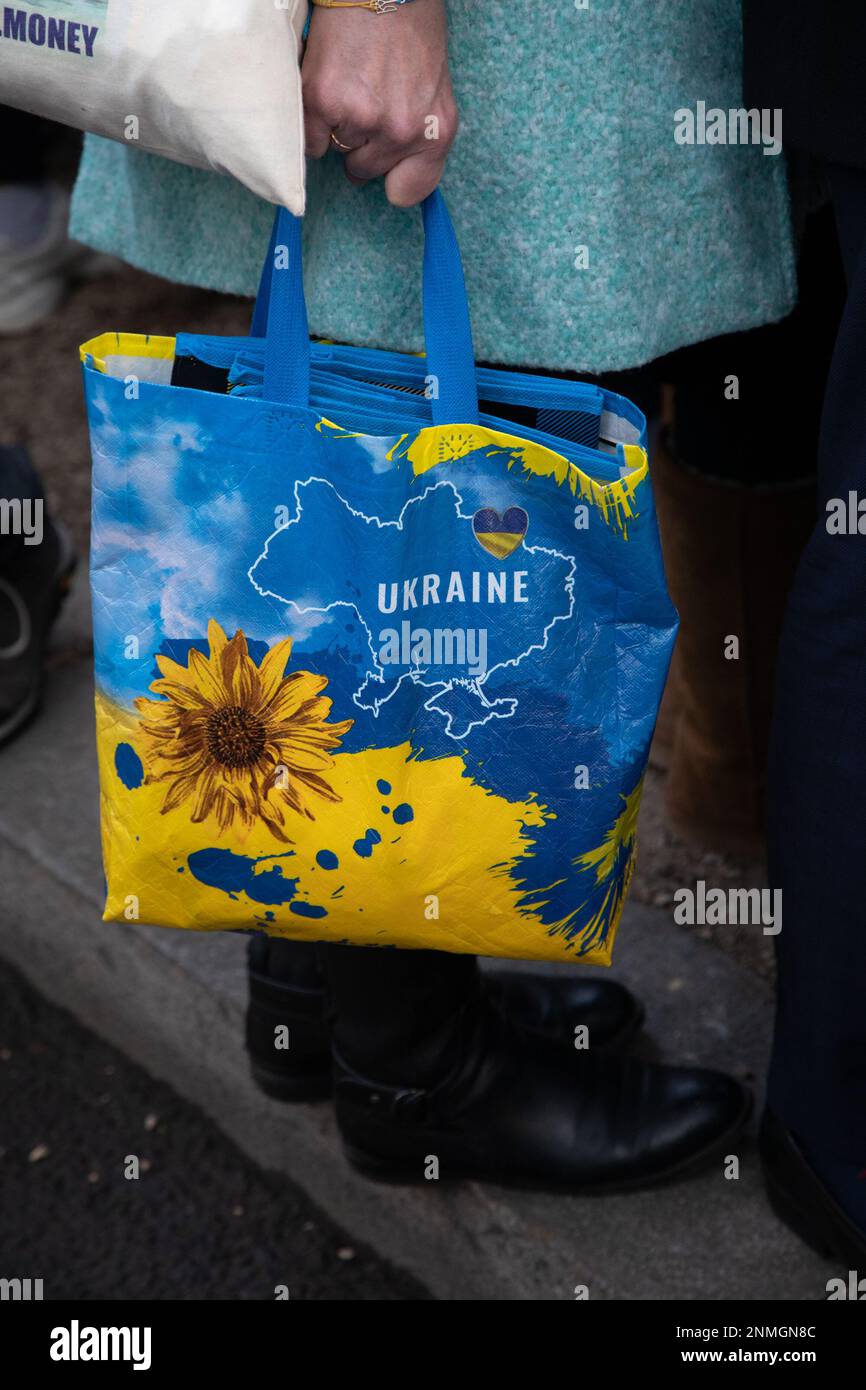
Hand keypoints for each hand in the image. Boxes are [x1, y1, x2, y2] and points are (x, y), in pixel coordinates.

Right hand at [302, 0, 457, 206]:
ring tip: (349, 84)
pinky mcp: (322, 101)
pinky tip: (327, 85)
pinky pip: (309, 138)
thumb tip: (396, 176)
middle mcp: (401, 132)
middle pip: (365, 171)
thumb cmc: (410, 28)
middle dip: (361, 143)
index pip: (409, 193)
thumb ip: (420, 133)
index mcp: (436, 133)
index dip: (392, 178)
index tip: (386, 167)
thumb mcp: (434, 89)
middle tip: (365, 100)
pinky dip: (311, 117)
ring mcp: (361, 118)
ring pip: (337, 150)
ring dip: (336, 125)